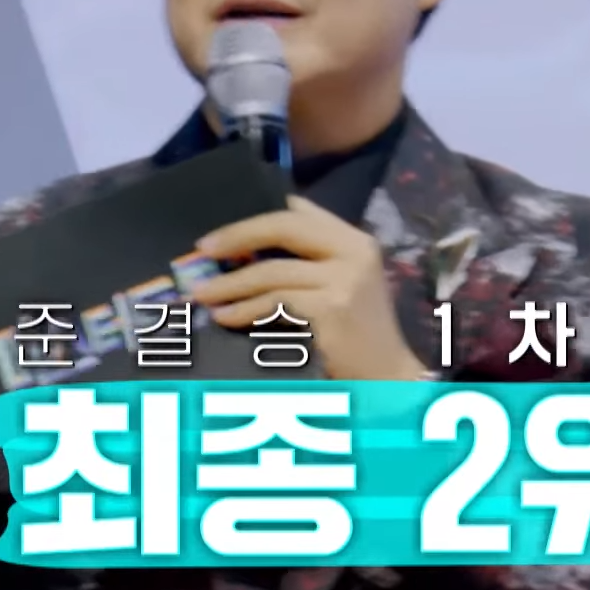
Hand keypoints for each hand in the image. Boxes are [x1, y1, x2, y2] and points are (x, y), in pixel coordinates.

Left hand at [190, 196, 426, 381]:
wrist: (387, 377)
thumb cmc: (357, 333)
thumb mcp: (343, 283)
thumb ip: (310, 259)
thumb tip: (249, 242)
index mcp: (355, 240)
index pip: (299, 212)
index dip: (255, 219)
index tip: (220, 234)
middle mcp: (354, 252)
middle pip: (285, 227)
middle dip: (238, 236)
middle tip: (202, 250)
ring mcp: (345, 280)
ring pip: (273, 270)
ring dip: (231, 283)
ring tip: (203, 295)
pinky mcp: (333, 309)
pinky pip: (276, 301)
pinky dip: (246, 310)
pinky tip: (226, 317)